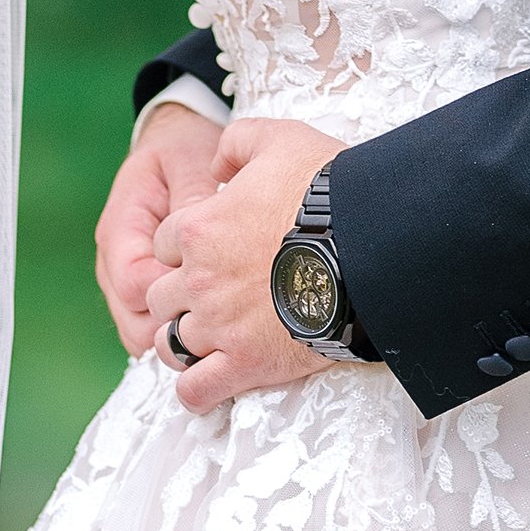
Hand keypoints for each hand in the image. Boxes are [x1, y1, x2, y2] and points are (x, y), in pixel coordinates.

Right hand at [94, 101, 224, 353]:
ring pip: (139, 332)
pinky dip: (175, 328)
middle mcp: (115, 259)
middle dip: (174, 323)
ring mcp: (126, 278)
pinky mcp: (143, 288)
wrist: (176, 140)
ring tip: (218, 315)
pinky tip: (209, 315)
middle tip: (221, 310)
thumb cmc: (182, 150)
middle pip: (132, 320)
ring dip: (175, 330)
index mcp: (120, 227)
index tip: (210, 285)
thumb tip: (199, 237)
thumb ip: (192, 198)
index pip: (133, 283)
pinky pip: (150, 325)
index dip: (171, 293)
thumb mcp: (190, 160)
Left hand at [150, 115, 346, 414]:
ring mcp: (219, 327)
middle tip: (213, 291)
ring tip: (207, 336)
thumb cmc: (327, 190)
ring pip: (170, 344)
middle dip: (179, 292)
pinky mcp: (246, 365)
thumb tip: (215, 165)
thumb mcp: (280, 139)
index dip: (185, 243)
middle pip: (159, 295)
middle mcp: (198, 280)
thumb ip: (237, 143)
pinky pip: (196, 391)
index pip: (162, 243)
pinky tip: (210, 378)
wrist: (370, 245)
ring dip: (182, 339)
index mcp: (198, 228)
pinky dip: (196, 390)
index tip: (212, 247)